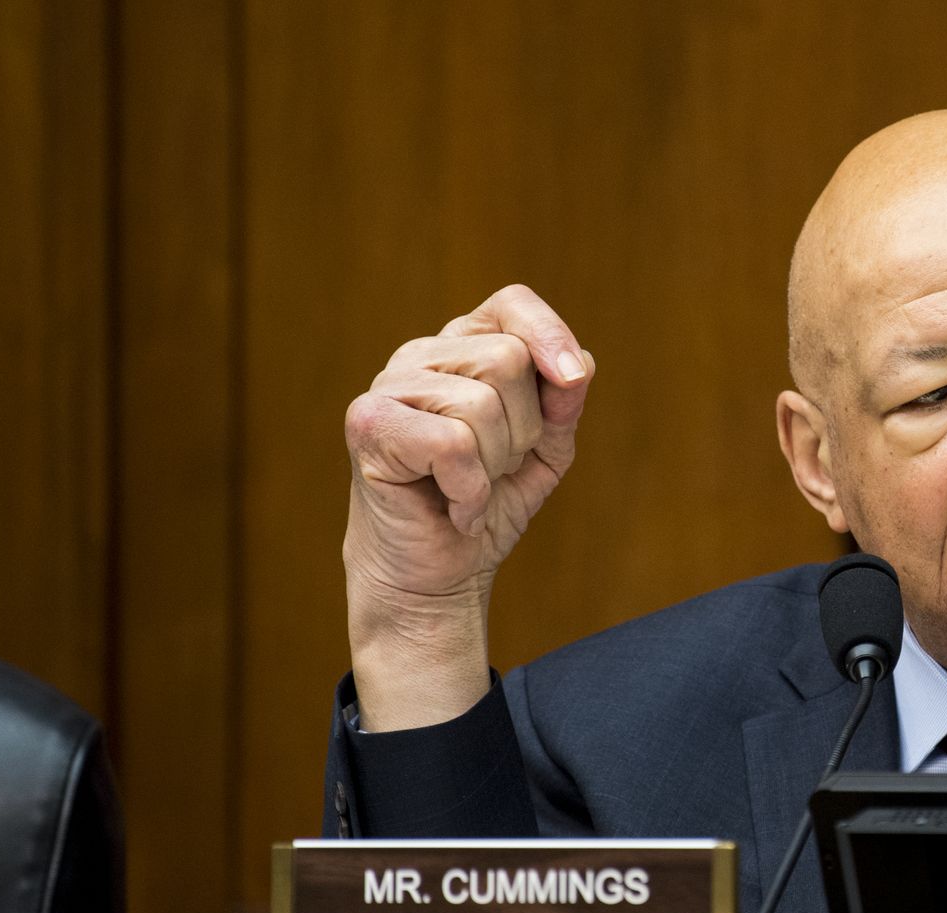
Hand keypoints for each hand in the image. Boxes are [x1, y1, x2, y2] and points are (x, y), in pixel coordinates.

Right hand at [342, 284, 594, 728]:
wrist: (439, 574)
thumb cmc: (487, 504)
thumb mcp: (546, 448)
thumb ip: (564, 401)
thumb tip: (579, 365)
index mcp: (462, 347)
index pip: (511, 303)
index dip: (549, 333)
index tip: (572, 379)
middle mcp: (421, 354)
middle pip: (507, 359)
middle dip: (522, 429)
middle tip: (495, 468)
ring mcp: (388, 384)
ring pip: (481, 402)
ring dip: (494, 465)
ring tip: (469, 487)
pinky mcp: (368, 422)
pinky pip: (452, 442)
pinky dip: (469, 489)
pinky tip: (453, 506)